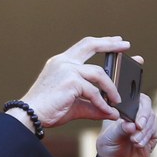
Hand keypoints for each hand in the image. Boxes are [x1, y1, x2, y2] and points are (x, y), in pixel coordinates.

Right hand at [16, 36, 130, 129]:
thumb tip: (112, 112)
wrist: (29, 116)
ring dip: (111, 87)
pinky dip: (103, 103)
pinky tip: (108, 111)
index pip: (85, 46)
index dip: (102, 42)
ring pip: (98, 73)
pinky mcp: (70, 82)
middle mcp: (64, 61)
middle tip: (126, 46)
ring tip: (117, 100)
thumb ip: (94, 105)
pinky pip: (93, 92)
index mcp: (62, 62)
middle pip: (91, 44)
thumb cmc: (48, 110)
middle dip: (111, 44)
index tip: (116, 40)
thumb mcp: (75, 105)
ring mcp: (66, 69)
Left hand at [95, 92, 156, 156]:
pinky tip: (138, 145)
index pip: (139, 100)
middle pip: (148, 111)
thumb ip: (120, 129)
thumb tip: (132, 125)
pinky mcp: (152, 135)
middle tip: (137, 132)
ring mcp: (146, 124)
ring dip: (144, 133)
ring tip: (134, 141)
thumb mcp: (110, 136)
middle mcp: (137, 114)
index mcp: (126, 108)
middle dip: (144, 123)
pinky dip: (146, 139)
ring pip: (152, 122)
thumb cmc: (109, 145)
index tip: (138, 122)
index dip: (142, 109)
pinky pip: (154, 133)